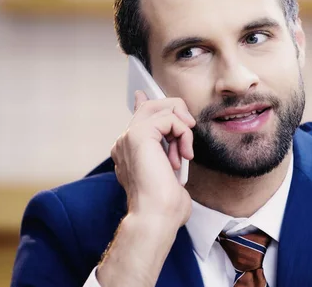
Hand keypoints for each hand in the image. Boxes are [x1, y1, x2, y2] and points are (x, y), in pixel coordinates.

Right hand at [111, 91, 195, 226]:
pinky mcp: (139, 134)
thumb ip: (170, 155)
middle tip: (186, 142)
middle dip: (177, 115)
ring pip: (161, 106)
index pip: (137, 118)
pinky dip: (184, 134)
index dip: (144, 103)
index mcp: (129, 150)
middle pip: (151, 105)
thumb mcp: (170, 176)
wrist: (156, 216)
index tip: (143, 94)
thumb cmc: (164, 205)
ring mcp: (129, 136)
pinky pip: (170, 118)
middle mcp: (125, 141)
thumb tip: (178, 144)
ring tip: (183, 154)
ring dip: (182, 128)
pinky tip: (183, 154)